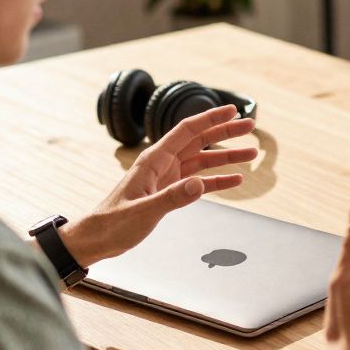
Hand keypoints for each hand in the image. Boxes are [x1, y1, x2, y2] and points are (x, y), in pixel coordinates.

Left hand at [61, 105, 257, 265]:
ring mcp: (167, 177)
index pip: (187, 131)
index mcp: (154, 160)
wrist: (98, 238)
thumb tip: (198, 185)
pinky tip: (235, 180)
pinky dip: (217, 180)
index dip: (211, 119)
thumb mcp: (143, 211)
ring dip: (227, 157)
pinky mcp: (170, 192)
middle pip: (200, 141)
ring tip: (252, 153)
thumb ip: (171, 198)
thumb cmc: (112, 223)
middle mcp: (163, 164)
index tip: (232, 111)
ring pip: (203, 160)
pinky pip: (199, 182)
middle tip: (250, 125)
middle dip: (225, 132)